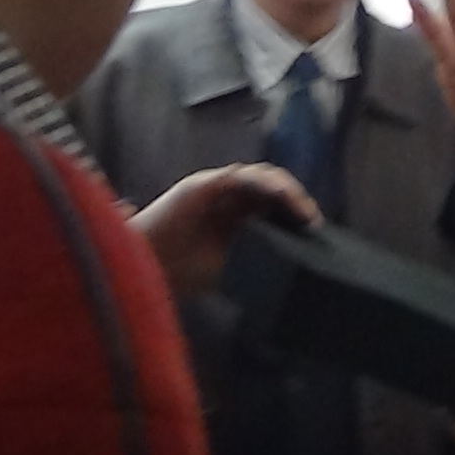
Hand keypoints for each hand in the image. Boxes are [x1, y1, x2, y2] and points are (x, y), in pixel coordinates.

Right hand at [128, 163, 320, 296]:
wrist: (140, 269)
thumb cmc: (177, 272)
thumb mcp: (227, 269)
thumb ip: (251, 260)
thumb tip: (287, 277)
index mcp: (233, 217)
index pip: (272, 203)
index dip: (294, 210)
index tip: (313, 229)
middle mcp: (226, 198)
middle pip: (269, 187)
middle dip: (294, 199)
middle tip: (312, 221)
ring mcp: (213, 189)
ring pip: (257, 176)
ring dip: (283, 188)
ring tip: (301, 209)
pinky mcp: (200, 186)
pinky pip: (236, 176)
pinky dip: (259, 182)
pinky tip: (276, 194)